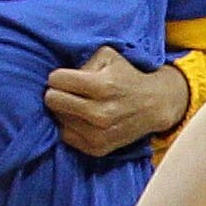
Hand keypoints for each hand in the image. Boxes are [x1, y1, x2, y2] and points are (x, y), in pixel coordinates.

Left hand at [41, 44, 194, 155]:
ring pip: (57, 118)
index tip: (67, 78)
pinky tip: (84, 119)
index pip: (55, 80)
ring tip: (80, 105)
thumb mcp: (108, 57)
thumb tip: (58, 78)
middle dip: (57, 93)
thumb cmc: (126, 76)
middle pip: (52, 100)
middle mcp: (100, 113)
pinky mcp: (97, 148)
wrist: (154, 105)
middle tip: (69, 92)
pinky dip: (71, 126)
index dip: (59, 76)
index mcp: (102, 86)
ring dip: (65, 110)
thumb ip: (82, 61)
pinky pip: (65, 135)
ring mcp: (98, 134)